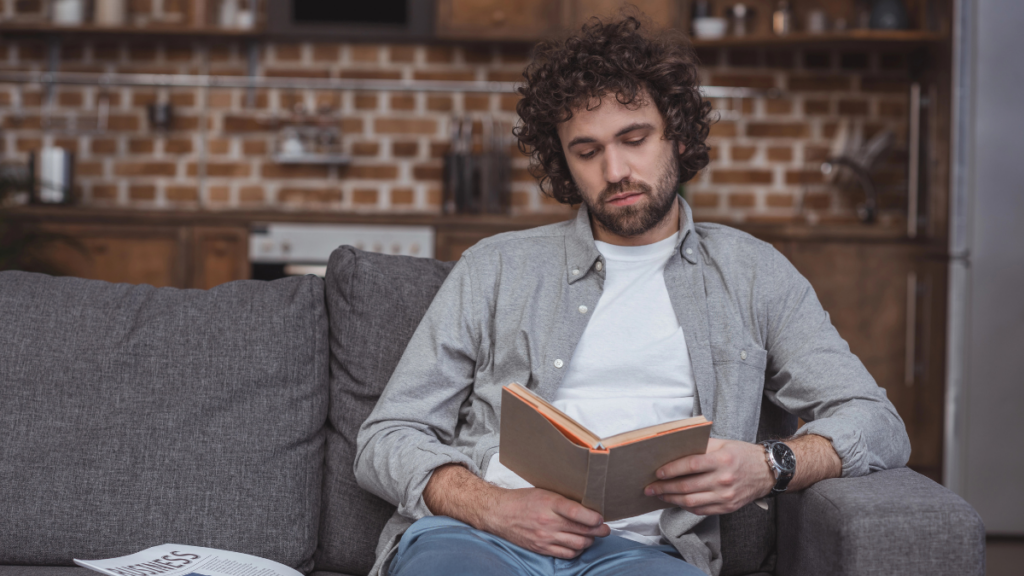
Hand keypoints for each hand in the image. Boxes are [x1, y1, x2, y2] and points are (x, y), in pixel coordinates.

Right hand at [423, 464, 609, 559]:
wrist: (500, 513)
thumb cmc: (523, 500)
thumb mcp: (544, 491)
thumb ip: (564, 500)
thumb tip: (588, 505)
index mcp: (550, 503)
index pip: (578, 513)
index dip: (594, 518)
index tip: (601, 518)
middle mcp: (548, 522)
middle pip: (582, 531)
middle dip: (599, 531)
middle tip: (605, 528)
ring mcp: (545, 537)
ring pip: (578, 544)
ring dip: (589, 541)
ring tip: (592, 536)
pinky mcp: (542, 548)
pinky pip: (567, 554)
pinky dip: (577, 550)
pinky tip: (578, 544)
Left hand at [644, 438, 774, 515]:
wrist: (767, 471)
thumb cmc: (742, 454)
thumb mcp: (722, 443)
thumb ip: (700, 447)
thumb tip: (674, 451)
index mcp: (722, 460)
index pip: (690, 465)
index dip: (671, 470)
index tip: (657, 472)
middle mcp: (724, 480)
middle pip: (687, 486)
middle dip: (665, 488)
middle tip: (650, 487)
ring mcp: (726, 496)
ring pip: (692, 502)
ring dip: (671, 499)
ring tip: (659, 495)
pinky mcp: (727, 508)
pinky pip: (701, 511)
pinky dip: (686, 507)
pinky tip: (676, 501)